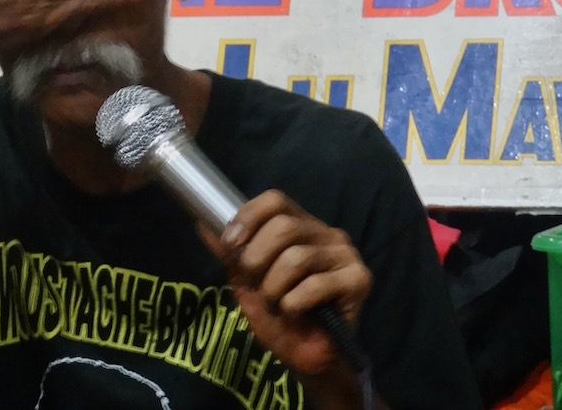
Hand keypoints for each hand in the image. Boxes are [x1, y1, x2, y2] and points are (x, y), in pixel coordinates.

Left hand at [206, 190, 371, 378]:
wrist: (306, 359)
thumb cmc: (279, 317)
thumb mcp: (247, 281)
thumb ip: (230, 253)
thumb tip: (202, 224)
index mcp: (302, 226)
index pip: (275, 200)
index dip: (249, 217)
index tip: (230, 243)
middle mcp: (328, 234)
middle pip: (284, 227)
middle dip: (257, 260)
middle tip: (257, 286)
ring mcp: (346, 256)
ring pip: (296, 259)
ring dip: (274, 289)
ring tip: (278, 304)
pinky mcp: (359, 280)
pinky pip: (313, 286)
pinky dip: (293, 306)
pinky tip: (297, 315)